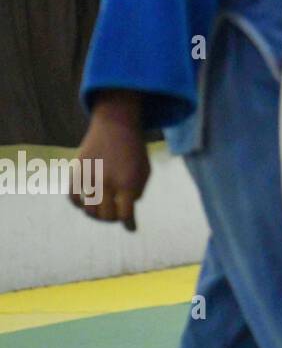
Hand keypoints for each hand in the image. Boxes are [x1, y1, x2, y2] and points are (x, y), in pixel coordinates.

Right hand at [69, 93, 149, 231]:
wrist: (117, 124)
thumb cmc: (134, 151)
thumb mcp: (144, 171)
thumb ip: (137, 194)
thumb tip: (128, 221)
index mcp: (129, 182)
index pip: (124, 215)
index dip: (127, 222)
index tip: (128, 223)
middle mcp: (108, 181)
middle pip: (105, 215)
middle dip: (110, 218)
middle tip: (113, 215)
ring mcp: (90, 176)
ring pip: (88, 209)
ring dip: (94, 214)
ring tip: (99, 210)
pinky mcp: (77, 170)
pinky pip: (71, 196)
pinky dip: (77, 203)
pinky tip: (84, 201)